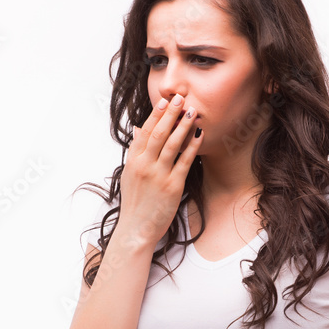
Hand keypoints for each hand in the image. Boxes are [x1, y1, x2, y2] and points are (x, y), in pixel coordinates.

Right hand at [116, 93, 200, 250]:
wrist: (136, 229)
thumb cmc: (135, 203)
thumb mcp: (129, 175)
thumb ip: (135, 151)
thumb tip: (138, 129)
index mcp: (133, 161)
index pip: (145, 132)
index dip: (156, 115)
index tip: (165, 102)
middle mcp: (144, 165)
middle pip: (159, 133)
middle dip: (171, 114)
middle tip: (181, 98)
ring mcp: (158, 175)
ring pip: (172, 144)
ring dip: (183, 126)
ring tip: (192, 111)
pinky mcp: (172, 186)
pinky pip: (185, 161)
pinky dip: (192, 146)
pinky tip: (200, 134)